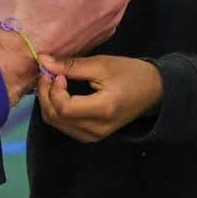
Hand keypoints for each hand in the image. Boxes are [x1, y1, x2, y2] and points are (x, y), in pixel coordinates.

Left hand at [35, 53, 162, 142]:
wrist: (153, 92)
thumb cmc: (130, 74)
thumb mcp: (102, 64)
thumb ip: (71, 66)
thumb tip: (43, 61)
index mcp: (103, 110)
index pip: (64, 108)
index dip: (53, 90)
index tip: (56, 72)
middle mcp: (96, 129)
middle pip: (56, 117)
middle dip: (45, 94)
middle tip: (48, 74)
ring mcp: (93, 136)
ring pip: (56, 123)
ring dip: (48, 101)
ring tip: (53, 81)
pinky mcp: (91, 135)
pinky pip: (64, 125)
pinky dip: (56, 109)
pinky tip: (60, 94)